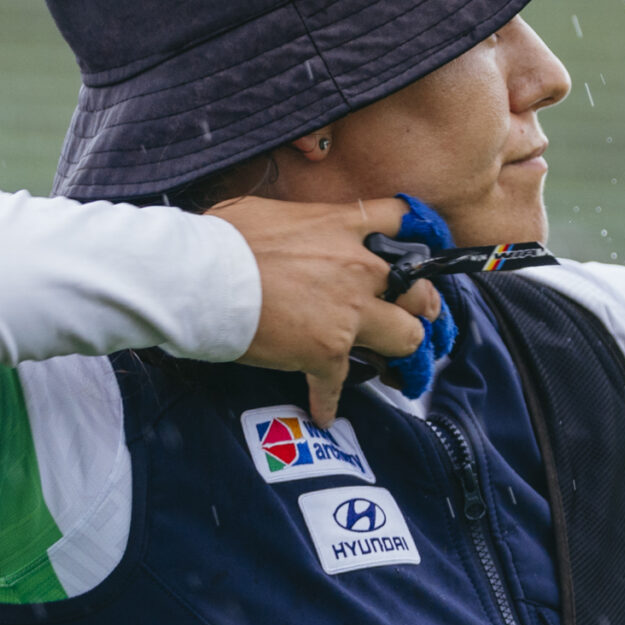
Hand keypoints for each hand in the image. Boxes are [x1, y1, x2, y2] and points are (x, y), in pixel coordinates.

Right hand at [208, 195, 441, 423]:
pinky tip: (322, 412)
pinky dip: (328, 401)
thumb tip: (290, 228)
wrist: (201, 277)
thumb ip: (300, 222)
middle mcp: (358, 269)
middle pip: (417, 288)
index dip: (413, 236)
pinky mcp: (327, 353)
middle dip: (422, 303)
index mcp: (343, 226)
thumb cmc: (222, 239)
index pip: (401, 219)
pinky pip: (338, 386)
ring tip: (396, 362)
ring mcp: (348, 313)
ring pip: (406, 337)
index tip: (413, 252)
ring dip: (401, 351)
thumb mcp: (270, 212)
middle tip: (419, 314)